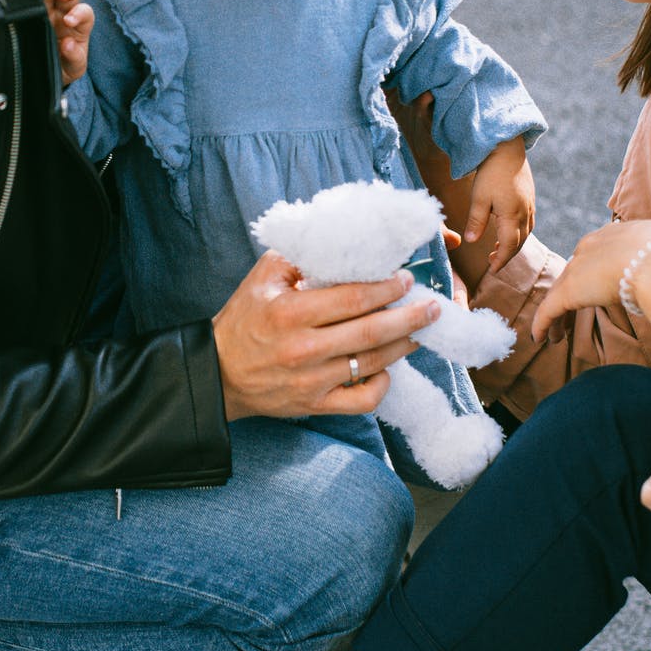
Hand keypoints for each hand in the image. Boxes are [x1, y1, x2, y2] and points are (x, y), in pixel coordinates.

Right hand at [41, 0, 93, 85]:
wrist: (44, 73)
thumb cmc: (64, 66)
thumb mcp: (73, 67)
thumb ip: (74, 57)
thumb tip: (68, 44)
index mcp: (80, 26)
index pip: (85, 13)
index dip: (78, 13)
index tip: (68, 21)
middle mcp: (65, 13)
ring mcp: (48, 9)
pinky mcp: (31, 9)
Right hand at [212, 252, 441, 420]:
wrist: (218, 373)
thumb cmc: (243, 320)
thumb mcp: (262, 278)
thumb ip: (300, 258)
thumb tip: (342, 245)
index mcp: (290, 312)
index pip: (353, 298)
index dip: (386, 288)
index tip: (406, 279)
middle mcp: (304, 348)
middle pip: (372, 331)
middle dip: (410, 316)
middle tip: (432, 306)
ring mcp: (312, 381)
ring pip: (372, 363)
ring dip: (403, 345)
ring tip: (420, 331)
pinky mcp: (315, 405)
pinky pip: (361, 401)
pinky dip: (381, 385)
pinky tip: (388, 369)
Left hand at [463, 138, 533, 272]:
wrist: (507, 149)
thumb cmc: (490, 172)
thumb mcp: (479, 198)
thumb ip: (476, 221)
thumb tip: (471, 241)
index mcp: (512, 216)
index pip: (509, 246)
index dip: (501, 260)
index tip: (492, 270)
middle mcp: (525, 213)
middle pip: (519, 242)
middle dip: (507, 255)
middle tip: (492, 263)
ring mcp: (529, 206)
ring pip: (525, 233)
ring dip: (513, 245)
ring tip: (497, 250)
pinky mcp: (530, 198)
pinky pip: (528, 223)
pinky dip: (518, 233)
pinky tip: (508, 231)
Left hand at [527, 219, 650, 344]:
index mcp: (617, 236)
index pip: (597, 257)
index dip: (593, 276)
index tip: (595, 291)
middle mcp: (592, 247)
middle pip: (575, 274)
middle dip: (570, 295)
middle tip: (568, 315)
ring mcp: (579, 268)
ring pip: (560, 294)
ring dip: (557, 317)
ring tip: (555, 336)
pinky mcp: (569, 290)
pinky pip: (550, 310)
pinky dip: (543, 324)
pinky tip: (540, 338)